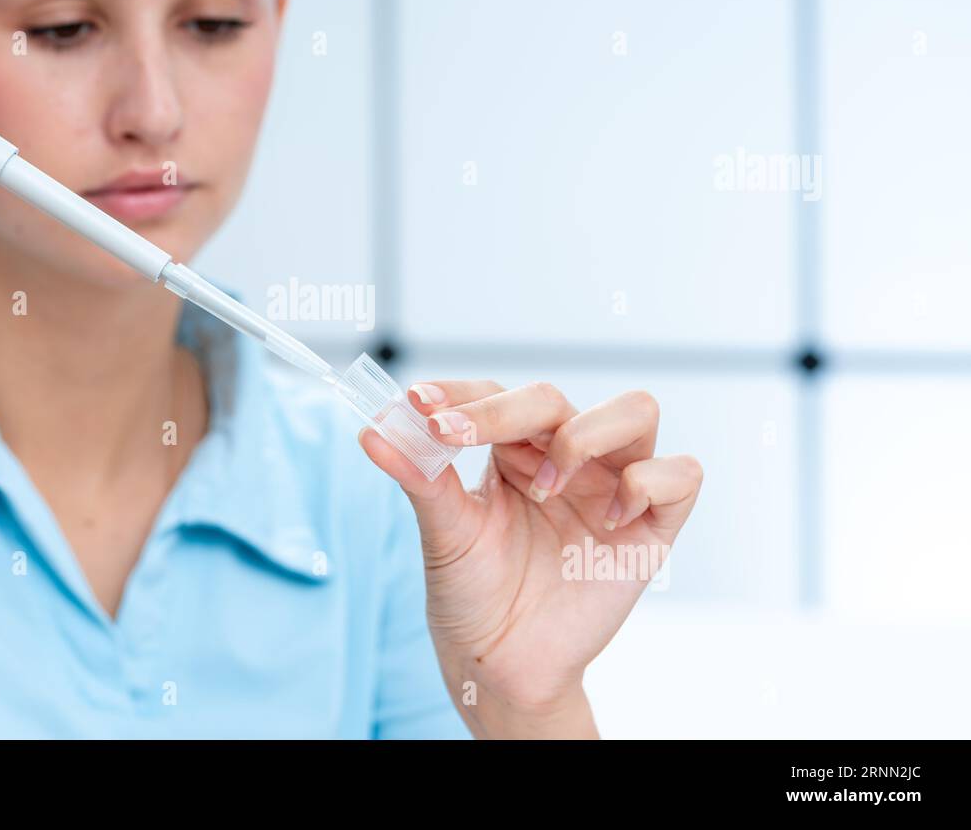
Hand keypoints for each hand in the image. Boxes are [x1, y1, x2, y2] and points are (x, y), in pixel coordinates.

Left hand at [359, 379, 702, 738]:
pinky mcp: (652, 527)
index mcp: (513, 449)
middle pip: (553, 397)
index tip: (418, 403)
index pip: (494, 393)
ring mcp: (613, 487)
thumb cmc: (471, 592)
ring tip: (543, 485)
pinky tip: (608, 515)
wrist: (500, 662)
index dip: (460, 392)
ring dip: (583, 436)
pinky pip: (681, 475)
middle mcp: (566, 457)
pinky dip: (647, 482)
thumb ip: (418, 475)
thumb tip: (371, 431)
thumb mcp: (442, 531)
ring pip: (636, 411)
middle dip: (504, 412)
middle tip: (459, 439)